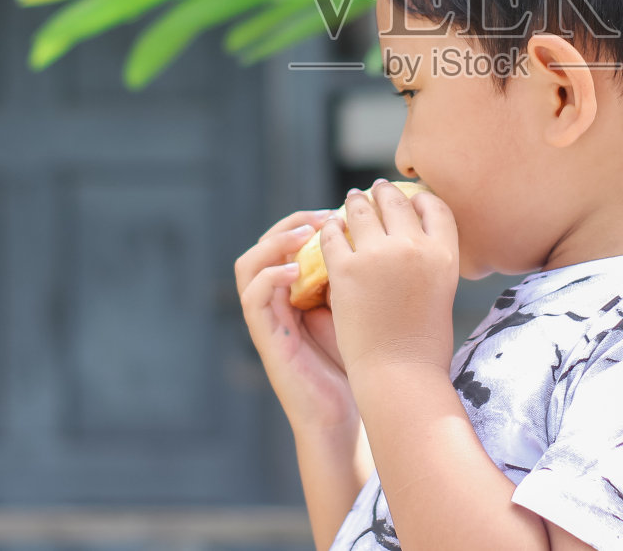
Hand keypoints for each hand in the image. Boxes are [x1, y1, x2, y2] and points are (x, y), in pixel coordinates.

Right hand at [234, 208, 360, 436]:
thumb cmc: (363, 361)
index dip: (308, 220)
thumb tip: (374, 235)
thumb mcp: (361, 306)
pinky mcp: (267, 338)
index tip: (339, 211)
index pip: (288, 240)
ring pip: (248, 265)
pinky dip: (269, 277)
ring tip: (304, 236)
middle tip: (322, 217)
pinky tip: (294, 270)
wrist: (357, 410)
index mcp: (299, 290)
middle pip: (265, 245)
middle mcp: (278, 300)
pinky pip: (252, 297)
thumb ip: (356, 276)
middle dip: (291, 223)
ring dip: (274, 243)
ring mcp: (269, 319)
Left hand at [318, 179, 460, 378]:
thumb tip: (414, 241)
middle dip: (384, 192)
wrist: (400, 375)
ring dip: (355, 203)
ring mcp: (378, 256)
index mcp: (445, 254)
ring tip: (351, 201)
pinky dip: (330, 229)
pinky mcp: (345, 269)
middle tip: (375, 189)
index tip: (410, 198)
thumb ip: (430, 262)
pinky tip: (328, 228)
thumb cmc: (424, 345)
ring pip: (361, 210)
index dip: (420, 198)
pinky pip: (333, 235)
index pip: (435, 206)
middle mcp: (414, 247)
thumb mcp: (441, 292)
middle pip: (397, 201)